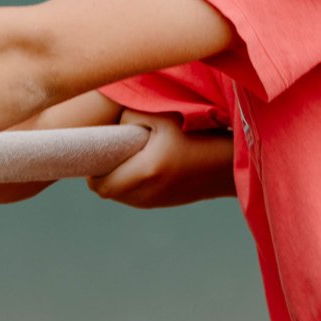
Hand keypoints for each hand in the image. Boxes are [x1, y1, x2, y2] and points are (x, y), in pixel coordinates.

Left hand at [87, 109, 229, 207]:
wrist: (228, 164)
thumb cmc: (198, 134)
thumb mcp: (164, 116)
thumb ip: (129, 117)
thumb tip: (109, 129)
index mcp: (146, 171)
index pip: (100, 184)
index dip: (92, 171)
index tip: (98, 153)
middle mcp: (147, 192)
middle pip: (106, 192)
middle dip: (102, 174)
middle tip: (110, 153)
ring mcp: (154, 202)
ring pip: (119, 196)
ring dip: (116, 180)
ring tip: (127, 158)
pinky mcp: (162, 204)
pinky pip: (133, 197)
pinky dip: (130, 184)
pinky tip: (142, 166)